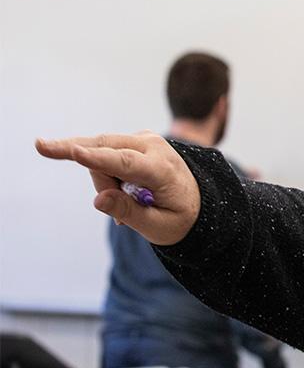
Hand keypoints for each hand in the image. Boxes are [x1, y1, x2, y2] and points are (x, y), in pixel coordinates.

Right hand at [35, 133, 200, 245]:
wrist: (197, 200)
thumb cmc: (179, 217)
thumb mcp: (159, 227)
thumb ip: (129, 213)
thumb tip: (99, 199)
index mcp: (164, 169)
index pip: (125, 162)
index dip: (97, 159)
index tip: (72, 151)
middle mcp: (153, 146)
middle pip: (103, 152)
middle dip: (96, 175)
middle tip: (43, 148)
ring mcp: (143, 140)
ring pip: (99, 153)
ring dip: (104, 180)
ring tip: (131, 200)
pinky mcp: (132, 141)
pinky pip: (103, 153)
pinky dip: (106, 173)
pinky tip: (124, 189)